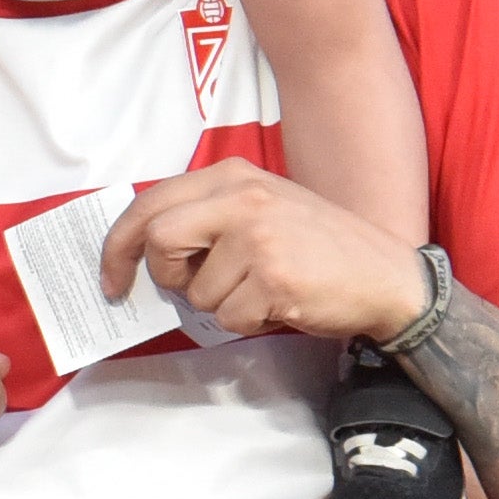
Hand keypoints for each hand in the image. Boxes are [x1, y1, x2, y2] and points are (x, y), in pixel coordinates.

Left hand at [94, 159, 419, 344]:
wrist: (386, 276)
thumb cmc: (318, 248)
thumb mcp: (263, 208)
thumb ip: (208, 217)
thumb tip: (147, 253)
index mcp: (234, 176)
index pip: (149, 203)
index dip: (119, 245)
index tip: (112, 279)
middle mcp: (243, 198)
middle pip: (159, 240)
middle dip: (166, 276)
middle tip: (191, 289)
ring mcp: (259, 237)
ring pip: (195, 291)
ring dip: (221, 305)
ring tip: (261, 291)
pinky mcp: (274, 278)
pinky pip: (229, 317)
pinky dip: (248, 323)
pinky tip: (280, 305)